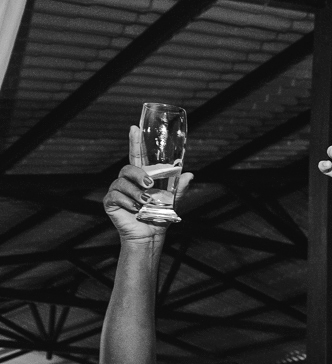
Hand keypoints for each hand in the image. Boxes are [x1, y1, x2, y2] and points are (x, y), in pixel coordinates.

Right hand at [102, 125, 193, 242]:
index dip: (135, 142)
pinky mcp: (110, 202)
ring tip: (145, 202)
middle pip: (128, 168)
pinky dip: (128, 202)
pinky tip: (136, 209)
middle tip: (150, 185)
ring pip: (122, 182)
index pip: (137, 156)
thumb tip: (189, 175)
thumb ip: (179, 188)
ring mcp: (118, 191)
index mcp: (142, 177)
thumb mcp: (173, 201)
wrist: (151, 235)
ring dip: (136, 193)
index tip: (134, 128)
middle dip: (139, 174)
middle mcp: (128, 181)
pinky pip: (115, 196)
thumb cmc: (160, 216)